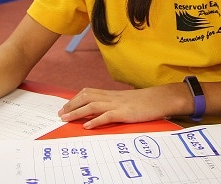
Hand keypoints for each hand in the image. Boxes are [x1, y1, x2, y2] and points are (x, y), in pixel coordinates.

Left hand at [58, 86, 181, 128]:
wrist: (160, 99)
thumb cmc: (144, 101)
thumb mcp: (126, 100)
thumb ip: (114, 103)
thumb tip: (103, 110)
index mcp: (111, 94)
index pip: (88, 92)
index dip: (75, 99)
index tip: (65, 106)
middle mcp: (111, 97)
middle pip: (86, 96)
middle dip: (71, 105)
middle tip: (61, 114)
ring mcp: (117, 104)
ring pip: (92, 105)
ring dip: (77, 112)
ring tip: (66, 119)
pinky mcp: (124, 113)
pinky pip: (107, 116)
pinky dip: (95, 121)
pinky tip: (87, 126)